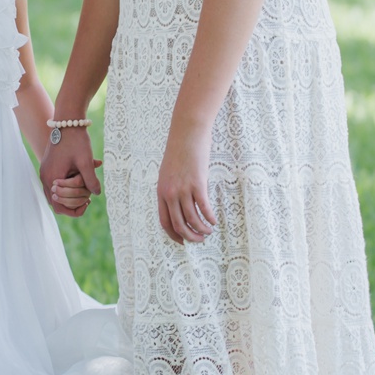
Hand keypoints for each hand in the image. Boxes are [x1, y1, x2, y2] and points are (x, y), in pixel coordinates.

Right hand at [40, 124, 101, 217]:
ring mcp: (44, 172)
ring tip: (85, 192)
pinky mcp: (48, 167)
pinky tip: (79, 182)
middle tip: (88, 198)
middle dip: (73, 203)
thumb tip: (97, 194)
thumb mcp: (86, 161)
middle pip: (56, 203)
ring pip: (55, 195)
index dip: (75, 209)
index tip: (88, 202)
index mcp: (52, 178)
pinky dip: (66, 188)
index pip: (60, 206)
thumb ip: (91, 180)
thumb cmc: (76, 141)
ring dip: (69, 196)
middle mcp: (45, 177)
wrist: (67, 122)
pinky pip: (55, 185)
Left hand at [157, 121, 215, 244]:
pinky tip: (214, 221)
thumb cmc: (179, 151)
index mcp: (161, 192)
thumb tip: (179, 205)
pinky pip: (204, 208)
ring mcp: (183, 189)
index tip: (182, 241)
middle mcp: (170, 193)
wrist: (186, 133)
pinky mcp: (197, 184)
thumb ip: (171, 189)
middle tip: (199, 240)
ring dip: (201, 229)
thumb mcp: (168, 173)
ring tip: (208, 231)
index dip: (174, 235)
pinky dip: (210, 218)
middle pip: (179, 224)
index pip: (164, 221)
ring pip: (192, 219)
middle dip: (190, 236)